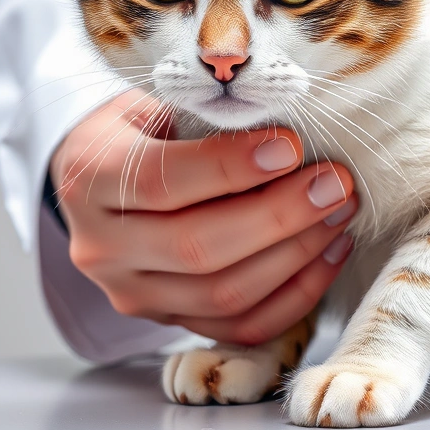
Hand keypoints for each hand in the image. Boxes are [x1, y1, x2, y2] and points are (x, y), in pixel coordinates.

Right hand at [49, 90, 356, 344]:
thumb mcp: (157, 103)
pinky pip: (242, 326)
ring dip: (297, 255)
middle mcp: (101, 248)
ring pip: (224, 295)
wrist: (103, 178)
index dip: (229, 167)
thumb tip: (288, 133)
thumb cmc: (143, 129)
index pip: (158, 182)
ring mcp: (132, 294)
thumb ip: (208, 117)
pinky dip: (297, 294)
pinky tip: (331, 252)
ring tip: (340, 211)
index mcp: (89, 180)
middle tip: (333, 183)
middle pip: (196, 249)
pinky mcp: (170, 321)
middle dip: (279, 217)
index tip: (290, 146)